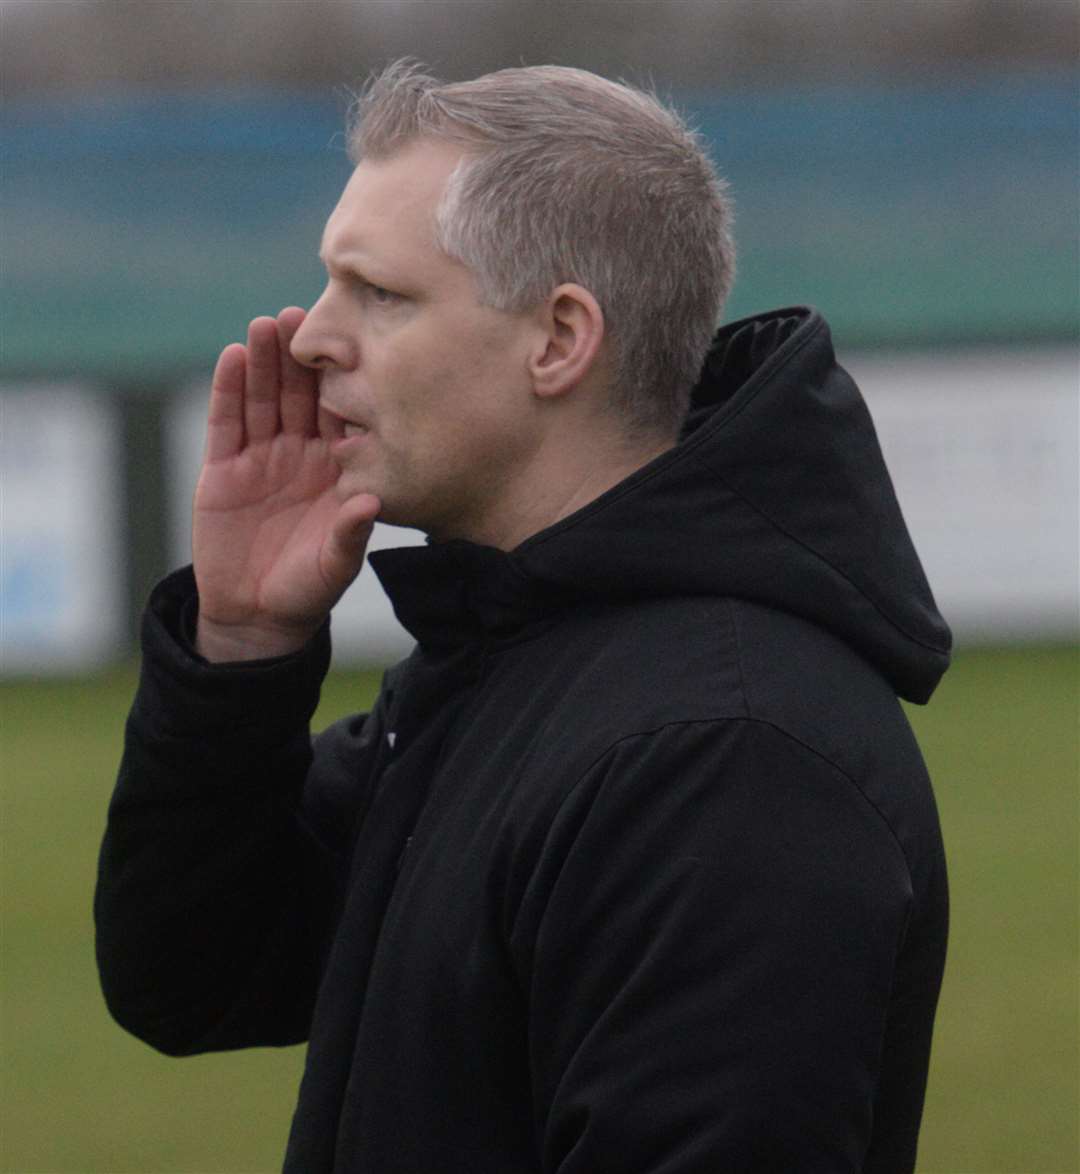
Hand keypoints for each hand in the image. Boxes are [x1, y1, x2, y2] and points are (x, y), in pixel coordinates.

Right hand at [192, 308, 379, 661]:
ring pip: (262, 400)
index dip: (343, 383)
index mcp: (336, 470)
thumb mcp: (335, 564)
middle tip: (303, 315)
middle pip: (299, 396)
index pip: (340, 416)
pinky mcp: (223, 468)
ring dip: (263, 362)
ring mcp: (261, 457)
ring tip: (266, 325)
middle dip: (300, 359)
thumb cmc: (308, 588)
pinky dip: (228, 390)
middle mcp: (301, 455)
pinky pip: (226, 422)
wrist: (256, 615)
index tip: (352, 346)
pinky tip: (233, 356)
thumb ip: (350, 533)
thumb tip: (370, 503)